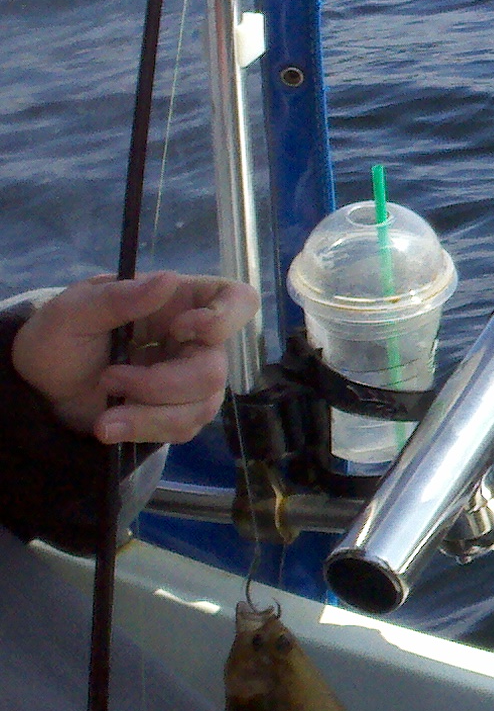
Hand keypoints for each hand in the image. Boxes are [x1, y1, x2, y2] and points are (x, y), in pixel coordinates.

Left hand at [10, 272, 255, 444]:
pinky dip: (144, 431)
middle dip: (160, 384)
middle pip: (214, 368)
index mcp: (180, 302)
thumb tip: (168, 279)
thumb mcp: (74, 311)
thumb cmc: (58, 337)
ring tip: (104, 415)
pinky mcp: (176, 413)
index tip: (179, 330)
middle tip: (109, 379)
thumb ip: (118, 297)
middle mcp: (194, 341)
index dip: (224, 318)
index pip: (237, 300)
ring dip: (149, 414)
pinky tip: (110, 427)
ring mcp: (189, 379)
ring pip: (202, 405)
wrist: (39, 389)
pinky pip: (184, 429)